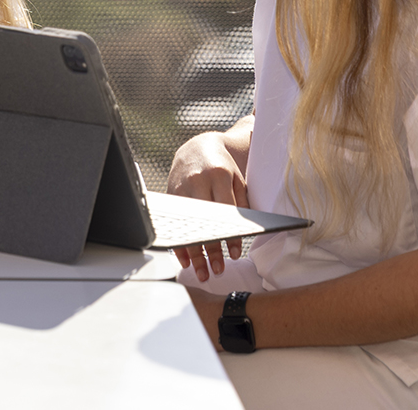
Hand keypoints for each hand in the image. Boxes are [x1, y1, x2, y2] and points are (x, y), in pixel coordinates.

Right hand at [166, 131, 248, 282]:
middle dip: (209, 249)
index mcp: (218, 176)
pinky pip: (174, 222)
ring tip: (199, 271)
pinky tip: (184, 258)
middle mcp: (197, 181)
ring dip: (192, 251)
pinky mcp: (170, 193)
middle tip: (215, 270)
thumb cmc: (222, 166)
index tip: (232, 255)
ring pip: (187, 225)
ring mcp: (181, 188)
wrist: (198, 148)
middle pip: (204, 222)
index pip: (225, 213)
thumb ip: (242, 203)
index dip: (229, 237)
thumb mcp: (238, 179)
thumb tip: (247, 232)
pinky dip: (179, 242)